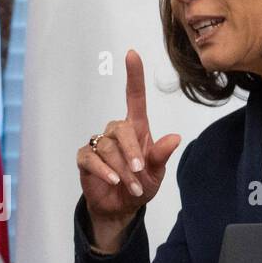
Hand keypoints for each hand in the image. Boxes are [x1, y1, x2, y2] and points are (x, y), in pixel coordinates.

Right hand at [76, 49, 181, 251]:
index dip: (133, 76)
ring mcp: (99, 144)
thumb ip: (161, 156)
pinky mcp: (86, 159)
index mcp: (136, 130)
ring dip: (122, 168)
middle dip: (132, 152)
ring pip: (108, 147)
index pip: (134, 97)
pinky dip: (103, 170)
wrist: (121, 207)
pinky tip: (112, 180)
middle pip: (121, 128)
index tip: (132, 54)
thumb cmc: (140, 185)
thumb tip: (175, 138)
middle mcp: (117, 133)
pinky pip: (92, 158)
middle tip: (141, 172)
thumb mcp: (156, 173)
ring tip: (131, 186)